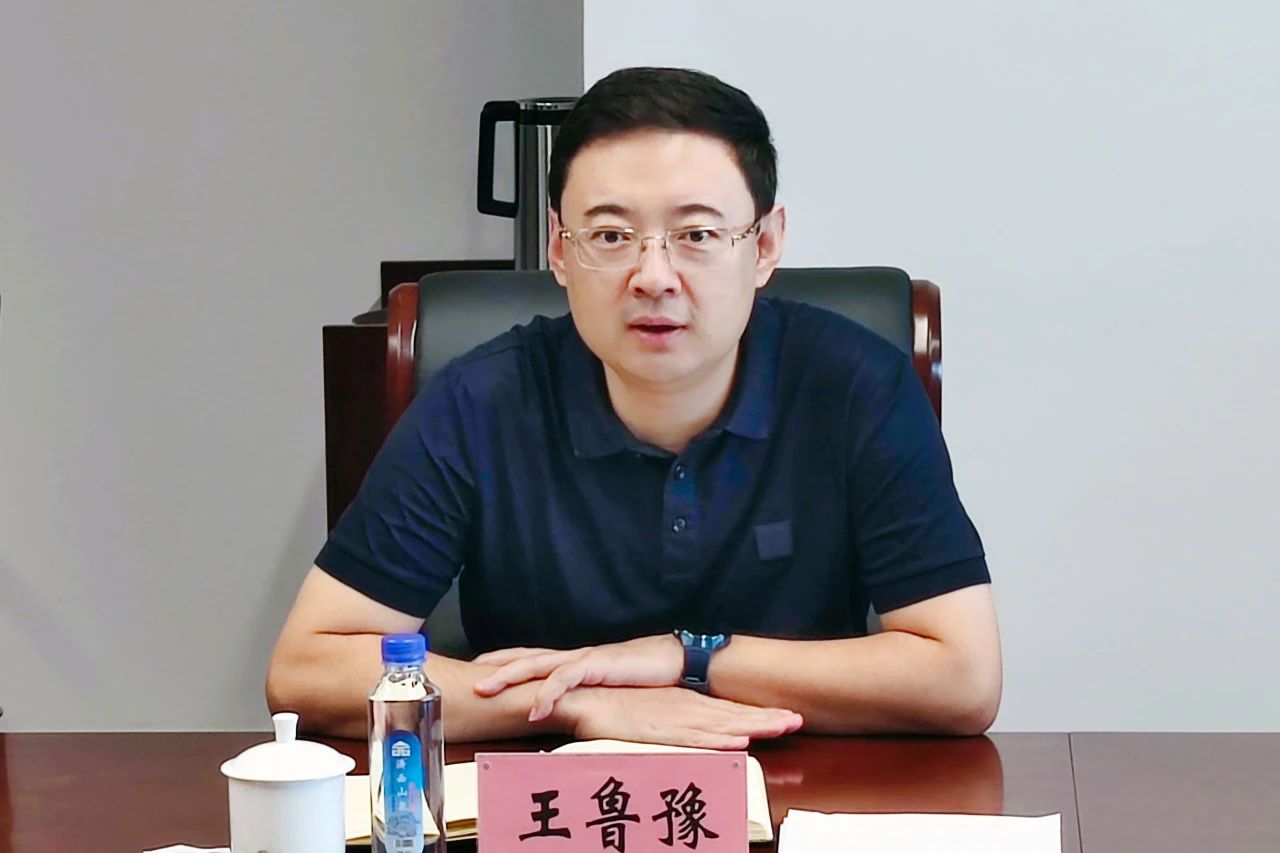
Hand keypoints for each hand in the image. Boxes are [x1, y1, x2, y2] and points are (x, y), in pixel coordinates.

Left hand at [473, 636, 682, 720]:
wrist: (674, 661)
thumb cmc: (642, 676)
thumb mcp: (605, 687)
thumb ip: (584, 694)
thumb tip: (566, 712)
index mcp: (573, 660)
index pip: (530, 657)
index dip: (502, 661)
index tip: (476, 669)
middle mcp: (573, 656)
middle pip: (524, 657)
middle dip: (494, 667)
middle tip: (467, 681)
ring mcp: (583, 658)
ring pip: (537, 665)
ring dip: (510, 677)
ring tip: (488, 691)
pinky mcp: (598, 665)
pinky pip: (566, 678)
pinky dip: (548, 693)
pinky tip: (535, 709)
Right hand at [554, 686, 803, 750]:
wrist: (586, 697)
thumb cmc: (617, 707)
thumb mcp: (656, 714)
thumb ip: (679, 721)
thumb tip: (704, 731)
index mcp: (687, 704)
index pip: (731, 710)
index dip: (760, 713)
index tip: (787, 715)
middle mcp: (686, 710)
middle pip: (734, 716)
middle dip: (767, 718)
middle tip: (798, 719)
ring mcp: (674, 720)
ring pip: (721, 726)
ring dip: (753, 726)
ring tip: (781, 726)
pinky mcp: (659, 732)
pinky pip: (693, 738)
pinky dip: (717, 740)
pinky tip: (738, 741)